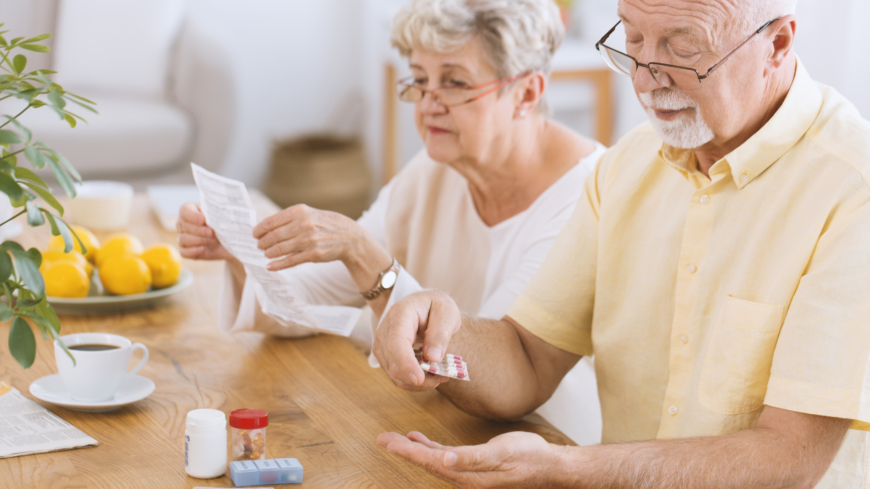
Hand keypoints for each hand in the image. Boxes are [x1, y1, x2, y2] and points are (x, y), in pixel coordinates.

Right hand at [177, 202, 232, 260]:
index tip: (204, 220)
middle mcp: (182, 223)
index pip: (185, 211)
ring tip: (213, 240)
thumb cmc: (221, 223)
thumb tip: (213, 217)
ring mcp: (182, 237)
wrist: (228, 239)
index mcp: (189, 210)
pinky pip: (183, 252)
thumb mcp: (219, 216)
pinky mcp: (185, 250)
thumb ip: (214, 214)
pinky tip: (204, 248)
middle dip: (201, 230)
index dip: (194, 216)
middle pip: (185, 227)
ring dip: (200, 240)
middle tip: (213, 232)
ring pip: (183, 239)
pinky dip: (193, 251)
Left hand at [253, 204, 367, 270]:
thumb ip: (291, 218)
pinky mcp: (313, 254)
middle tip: (259, 246)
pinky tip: (270, 266)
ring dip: (269, 253)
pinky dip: (277, 265)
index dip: (259, 229)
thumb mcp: (310, 213)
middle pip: (273, 236)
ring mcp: (308, 240)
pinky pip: (290, 261)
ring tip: (265, 254)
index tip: (255, 234)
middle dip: (262, 243)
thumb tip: (267, 226)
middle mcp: (303, 224)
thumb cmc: (327, 224)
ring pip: (280, 249)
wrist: (350, 237)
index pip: (271, 221)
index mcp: (300, 211)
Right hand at [373, 290, 460, 390]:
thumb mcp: (446, 313)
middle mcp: (385, 329)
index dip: (406, 363)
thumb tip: (432, 357)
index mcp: (400, 314)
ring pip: (394, 373)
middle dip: (417, 378)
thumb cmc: (435, 306)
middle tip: (442, 378)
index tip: (419, 379)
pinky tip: (429, 377)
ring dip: (417, 382)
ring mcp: (382, 344)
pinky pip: (396, 375)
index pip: (396, 342)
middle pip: (393, 362)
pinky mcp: (385, 355)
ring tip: (439, 376)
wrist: (424, 305)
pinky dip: (413, 382)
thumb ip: (440, 334)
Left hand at [377, 431, 561, 487]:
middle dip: (404, 450)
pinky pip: (445, 457)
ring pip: (433, 460)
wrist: (549, 465)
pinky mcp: (474, 465)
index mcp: (468, 476)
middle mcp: (464, 477)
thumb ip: (473, 458)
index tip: (388, 442)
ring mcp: (468, 472)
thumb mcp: (502, 454)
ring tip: (395, 439)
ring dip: (414, 449)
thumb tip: (446, 460)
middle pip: (427, 462)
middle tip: (382, 439)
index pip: (430, 462)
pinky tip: (421, 440)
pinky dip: (430, 448)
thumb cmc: (529, 458)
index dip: (408, 451)